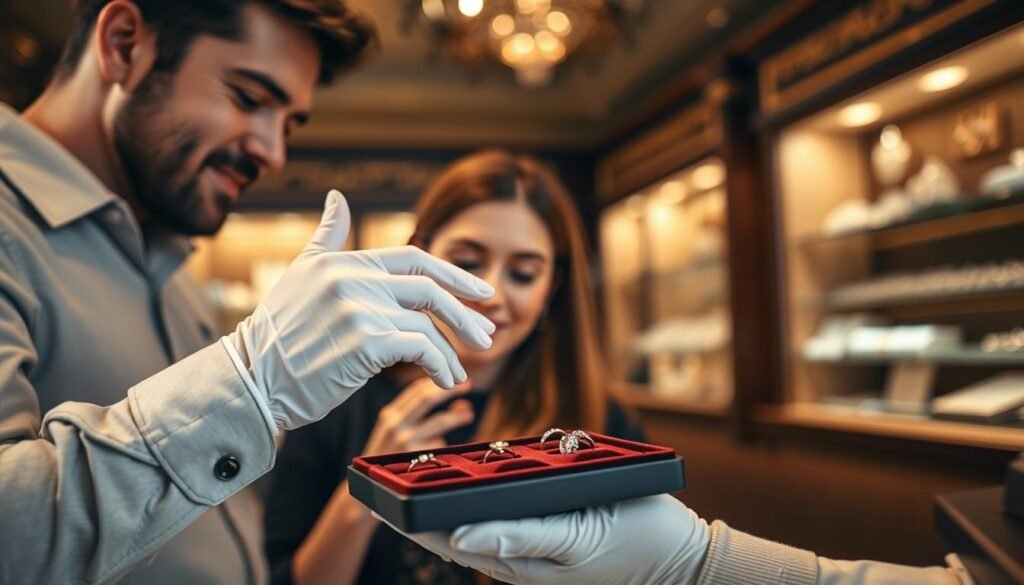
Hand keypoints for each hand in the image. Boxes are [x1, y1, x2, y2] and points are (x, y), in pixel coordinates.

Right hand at [228, 190, 495, 430]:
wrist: (253, 380)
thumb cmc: (279, 334)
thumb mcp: (300, 275)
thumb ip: (327, 237)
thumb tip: (338, 197)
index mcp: (343, 261)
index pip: (414, 257)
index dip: (454, 274)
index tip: (481, 292)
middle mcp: (353, 278)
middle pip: (430, 288)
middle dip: (466, 313)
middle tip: (488, 335)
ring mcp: (359, 309)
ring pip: (428, 325)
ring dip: (451, 352)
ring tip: (460, 372)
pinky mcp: (366, 343)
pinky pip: (422, 348)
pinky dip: (441, 365)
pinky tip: (446, 379)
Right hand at [363, 377, 474, 455]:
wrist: (369, 482)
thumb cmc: (387, 453)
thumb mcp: (398, 430)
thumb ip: (424, 416)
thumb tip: (461, 405)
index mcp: (389, 415)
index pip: (415, 389)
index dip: (437, 382)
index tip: (454, 378)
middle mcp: (395, 425)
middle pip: (427, 399)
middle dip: (450, 390)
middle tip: (467, 385)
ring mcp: (405, 441)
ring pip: (439, 422)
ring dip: (457, 416)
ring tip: (468, 414)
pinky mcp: (415, 458)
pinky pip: (438, 446)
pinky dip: (444, 444)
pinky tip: (444, 450)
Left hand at [393, 495, 710, 584]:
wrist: (687, 556)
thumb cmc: (639, 541)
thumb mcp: (579, 535)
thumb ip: (521, 534)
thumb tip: (461, 535)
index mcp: (522, 561)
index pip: (451, 540)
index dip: (413, 521)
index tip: (378, 500)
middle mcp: (524, 559)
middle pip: (458, 534)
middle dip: (420, 514)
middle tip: (384, 487)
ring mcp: (540, 551)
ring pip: (481, 528)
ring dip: (448, 508)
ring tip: (415, 486)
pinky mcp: (557, 538)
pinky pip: (510, 523)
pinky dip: (483, 506)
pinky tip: (474, 492)